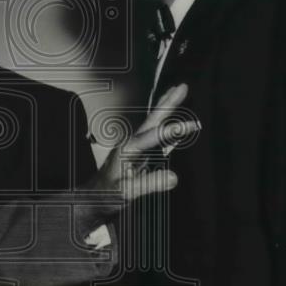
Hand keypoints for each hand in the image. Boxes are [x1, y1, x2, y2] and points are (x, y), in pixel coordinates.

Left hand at [88, 83, 198, 202]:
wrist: (92, 199)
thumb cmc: (106, 195)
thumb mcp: (127, 192)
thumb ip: (149, 183)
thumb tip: (174, 177)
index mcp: (128, 149)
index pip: (155, 135)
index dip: (174, 130)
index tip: (193, 125)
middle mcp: (131, 143)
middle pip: (153, 119)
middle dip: (168, 102)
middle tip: (183, 86)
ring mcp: (134, 146)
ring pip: (153, 122)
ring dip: (166, 107)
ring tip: (178, 90)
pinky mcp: (137, 152)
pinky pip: (154, 133)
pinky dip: (164, 122)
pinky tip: (172, 118)